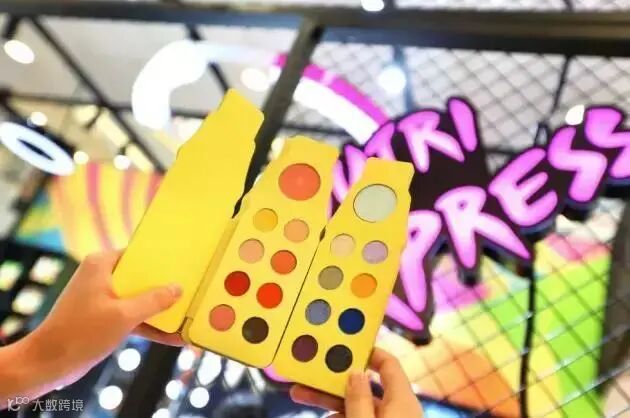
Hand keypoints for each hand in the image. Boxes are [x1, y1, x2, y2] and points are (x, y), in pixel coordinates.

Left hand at [0, 251, 182, 401]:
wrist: (49, 363)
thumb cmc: (82, 332)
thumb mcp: (124, 315)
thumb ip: (153, 301)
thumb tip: (178, 288)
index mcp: (102, 264)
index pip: (138, 254)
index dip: (162, 260)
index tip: (184, 264)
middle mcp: (102, 276)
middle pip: (141, 277)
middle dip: (165, 287)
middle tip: (191, 288)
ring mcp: (102, 297)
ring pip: (139, 298)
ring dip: (160, 310)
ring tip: (187, 316)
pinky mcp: (104, 317)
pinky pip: (133, 316)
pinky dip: (149, 325)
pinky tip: (173, 337)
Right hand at [290, 348, 422, 417]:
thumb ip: (359, 400)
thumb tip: (356, 373)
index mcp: (402, 401)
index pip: (388, 364)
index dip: (366, 352)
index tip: (340, 347)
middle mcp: (398, 412)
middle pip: (364, 389)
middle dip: (332, 384)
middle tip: (304, 380)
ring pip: (358, 409)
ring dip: (331, 406)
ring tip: (300, 399)